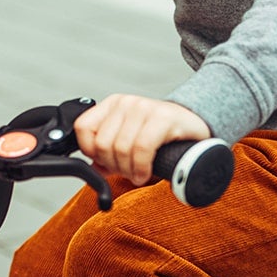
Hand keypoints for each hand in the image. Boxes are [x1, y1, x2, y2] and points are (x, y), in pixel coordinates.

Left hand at [74, 95, 210, 186]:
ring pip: (121, 149)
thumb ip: (109, 153)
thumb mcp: (130, 142)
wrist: (194, 127)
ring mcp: (145, 107)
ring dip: (129, 171)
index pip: (82, 129)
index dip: (91, 152)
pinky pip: (142, 149)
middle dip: (114, 166)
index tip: (106, 163)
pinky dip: (141, 168)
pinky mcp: (163, 117)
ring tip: (138, 174)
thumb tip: (93, 169)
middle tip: (128, 172)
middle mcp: (126, 102)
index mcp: (112, 104)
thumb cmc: (161, 136)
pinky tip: (145, 173)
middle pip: (103, 144)